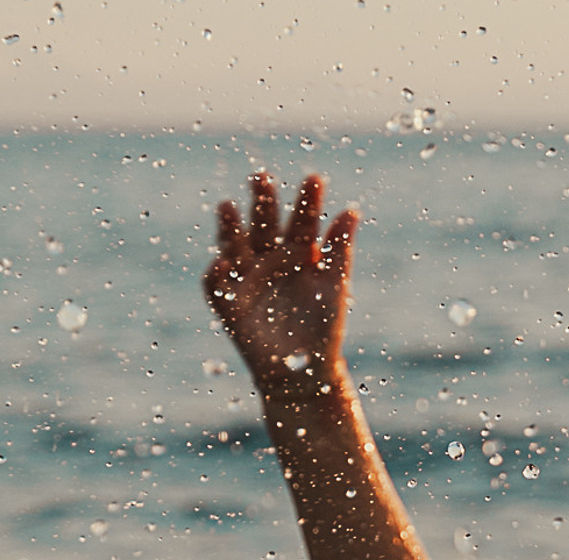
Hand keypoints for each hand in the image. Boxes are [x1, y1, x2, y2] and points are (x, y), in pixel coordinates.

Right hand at [206, 169, 356, 387]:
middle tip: (261, 178)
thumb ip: (339, 251)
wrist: (307, 372)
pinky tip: (224, 260)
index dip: (307, 201)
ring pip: (234, 246)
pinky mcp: (229, 304)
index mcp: (296, 252)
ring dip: (229, 228)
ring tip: (227, 207)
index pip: (301, 220)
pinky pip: (216, 285)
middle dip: (262, 202)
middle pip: (264, 225)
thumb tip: (352, 212)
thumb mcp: (334, 287)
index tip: (315, 180)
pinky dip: (217, 273)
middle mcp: (268, 259)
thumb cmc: (323, 329)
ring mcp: (246, 279)